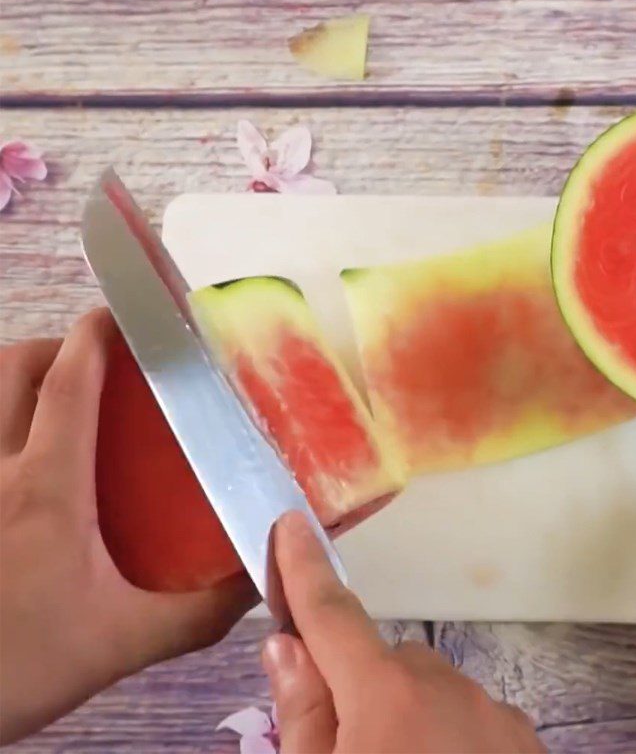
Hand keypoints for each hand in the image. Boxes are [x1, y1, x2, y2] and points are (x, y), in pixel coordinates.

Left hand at [0, 309, 257, 743]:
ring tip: (60, 396)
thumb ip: (204, 609)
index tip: (124, 314)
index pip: (68, 383)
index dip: (95, 336)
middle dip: (55, 347)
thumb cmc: (24, 664)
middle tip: (100, 368)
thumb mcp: (127, 641)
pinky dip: (1, 413)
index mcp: (45, 488)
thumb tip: (266, 571)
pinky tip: (25, 445)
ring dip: (19, 375)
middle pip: (12, 368)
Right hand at [262, 511, 545, 752]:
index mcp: (386, 695)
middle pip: (382, 663)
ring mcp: (496, 716)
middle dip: (356, 688)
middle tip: (341, 748)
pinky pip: (469, 721)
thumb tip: (287, 647)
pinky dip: (446, 739)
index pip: (332, 614)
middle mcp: (448, 687)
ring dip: (404, 719)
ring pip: (429, 694)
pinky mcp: (528, 744)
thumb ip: (303, 718)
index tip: (292, 522)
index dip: (304, 568)